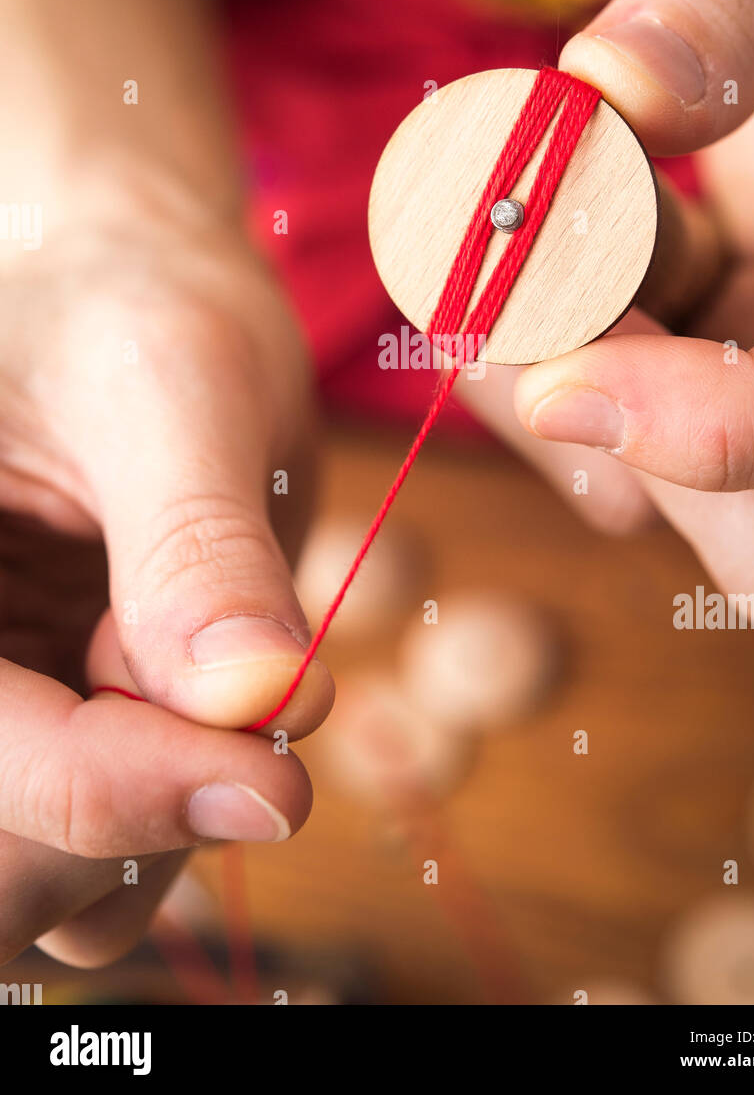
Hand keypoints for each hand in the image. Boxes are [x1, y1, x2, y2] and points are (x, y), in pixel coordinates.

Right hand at [0, 202, 332, 967]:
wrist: (135, 298)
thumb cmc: (132, 304)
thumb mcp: (170, 386)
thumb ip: (201, 544)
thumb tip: (264, 700)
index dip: (120, 790)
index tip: (272, 776)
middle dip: (129, 825)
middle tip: (247, 723)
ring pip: (45, 893)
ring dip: (159, 829)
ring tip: (212, 670)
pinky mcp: (43, 729)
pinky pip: (99, 855)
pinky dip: (172, 813)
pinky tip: (202, 691)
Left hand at [468, 0, 753, 624]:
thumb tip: (613, 86)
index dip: (729, 435)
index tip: (564, 383)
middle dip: (634, 449)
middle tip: (528, 301)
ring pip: (688, 503)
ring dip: (571, 400)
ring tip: (511, 254)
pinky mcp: (733, 374)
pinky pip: (632, 432)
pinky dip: (557, 361)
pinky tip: (531, 257)